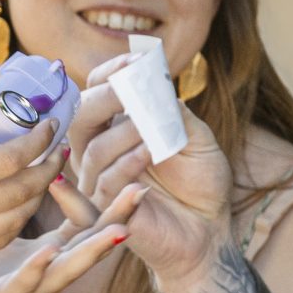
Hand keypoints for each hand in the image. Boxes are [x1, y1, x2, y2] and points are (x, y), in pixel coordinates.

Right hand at [0, 70, 68, 269]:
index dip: (39, 140)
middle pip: (22, 191)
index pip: (10, 159)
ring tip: (45, 171)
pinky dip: (19, 219)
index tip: (49, 124)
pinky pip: (0, 239)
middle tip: (58, 146)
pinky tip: (21, 199)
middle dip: (49, 167)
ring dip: (39, 194)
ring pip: (18, 219)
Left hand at [0, 181, 142, 292]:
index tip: (130, 173)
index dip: (107, 203)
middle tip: (142, 193)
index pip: (86, 229)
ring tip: (118, 231)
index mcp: (48, 261)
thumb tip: (28, 181)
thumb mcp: (5, 247)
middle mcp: (47, 278)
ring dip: (93, 251)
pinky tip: (47, 252)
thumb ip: (23, 221)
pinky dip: (36, 269)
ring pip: (68, 270)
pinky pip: (23, 285)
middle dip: (116, 221)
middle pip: (90, 247)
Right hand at [74, 53, 235, 292]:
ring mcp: (100, 181)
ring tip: (154, 134)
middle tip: (131, 90)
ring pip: (93, 150)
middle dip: (105, 98)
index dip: (111, 73)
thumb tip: (153, 82)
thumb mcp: (197, 138)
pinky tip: (150, 154)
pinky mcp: (105, 212)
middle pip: (81, 117)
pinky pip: (104, 184)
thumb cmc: (201, 183)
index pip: (97, 91)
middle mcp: (101, 152)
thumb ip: (174, 112)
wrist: (210, 230)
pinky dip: (126, 164)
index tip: (136, 61)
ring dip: (125, 134)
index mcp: (117, 128)